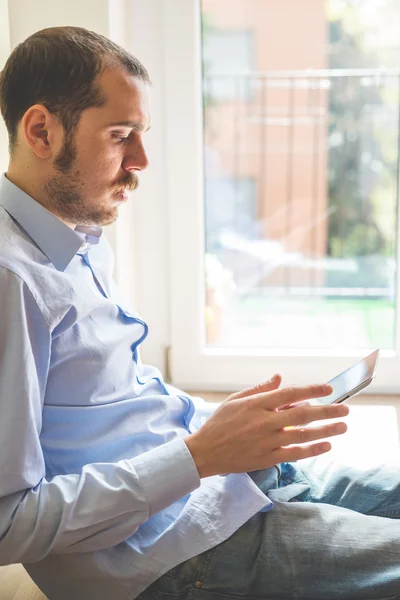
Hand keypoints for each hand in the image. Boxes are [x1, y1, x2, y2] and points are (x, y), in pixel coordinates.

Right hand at [184, 375, 348, 477]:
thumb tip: (279, 377)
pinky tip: (326, 446)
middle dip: (326, 410)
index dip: (311, 389)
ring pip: (302, 435)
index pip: (290, 393)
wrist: (204, 452)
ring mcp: (266, 442)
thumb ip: (259, 389)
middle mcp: (264, 422)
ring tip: (342, 427)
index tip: (328, 388)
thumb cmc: (219, 423)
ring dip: (325, 430)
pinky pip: (294, 454)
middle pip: (302, 414)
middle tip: (345, 409)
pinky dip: (312, 450)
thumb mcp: (236, 400)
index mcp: (256, 404)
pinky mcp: (267, 459)